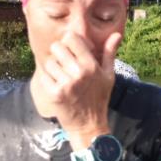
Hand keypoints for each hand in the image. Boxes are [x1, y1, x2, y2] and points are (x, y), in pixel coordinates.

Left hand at [33, 30, 122, 151]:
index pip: (71, 38)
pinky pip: (43, 76)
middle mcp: (78, 73)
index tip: (73, 51)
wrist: (89, 125)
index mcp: (91, 65)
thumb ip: (109, 53)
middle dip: (59, 54)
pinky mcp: (54, 94)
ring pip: (49, 62)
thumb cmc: (99, 98)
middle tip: (65, 65)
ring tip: (62, 78)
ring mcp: (66, 84)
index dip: (69, 42)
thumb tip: (116, 34)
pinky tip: (56, 86)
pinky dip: (47, 80)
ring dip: (53, 68)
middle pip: (56, 47)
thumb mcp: (108, 75)